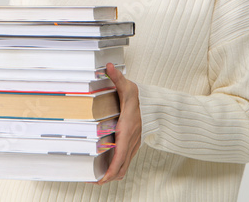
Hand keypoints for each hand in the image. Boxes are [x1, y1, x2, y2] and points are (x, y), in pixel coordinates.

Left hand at [97, 62, 141, 183]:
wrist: (155, 104)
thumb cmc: (139, 98)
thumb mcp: (127, 86)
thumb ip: (117, 78)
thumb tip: (109, 67)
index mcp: (127, 130)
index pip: (120, 156)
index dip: (110, 170)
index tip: (101, 178)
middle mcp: (131, 140)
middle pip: (121, 167)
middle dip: (108, 177)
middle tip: (94, 180)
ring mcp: (133, 144)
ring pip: (124, 166)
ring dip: (112, 174)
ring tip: (97, 177)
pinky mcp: (133, 144)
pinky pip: (126, 161)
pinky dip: (117, 167)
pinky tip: (106, 167)